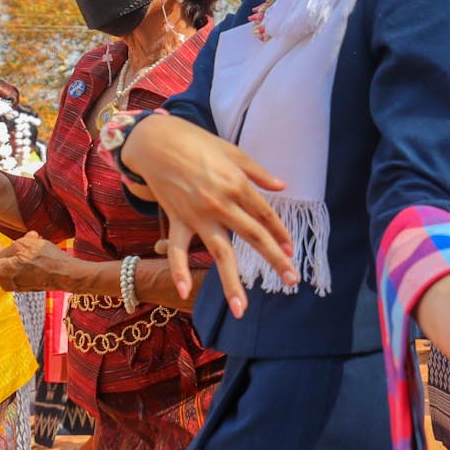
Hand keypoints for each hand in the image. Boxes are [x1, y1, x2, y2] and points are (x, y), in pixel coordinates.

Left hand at [0, 233, 89, 293]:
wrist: (67, 274)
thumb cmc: (46, 259)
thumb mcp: (24, 245)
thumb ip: (7, 249)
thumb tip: (1, 253)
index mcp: (1, 272)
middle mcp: (6, 282)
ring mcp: (17, 286)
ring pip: (6, 269)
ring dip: (11, 254)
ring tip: (26, 239)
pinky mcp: (27, 285)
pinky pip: (17, 272)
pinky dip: (20, 261)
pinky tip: (33, 249)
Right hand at [120, 113, 291, 312]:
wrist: (156, 140)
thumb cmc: (197, 142)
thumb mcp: (233, 152)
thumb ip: (258, 173)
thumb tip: (282, 186)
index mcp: (238, 185)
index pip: (266, 216)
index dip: (281, 234)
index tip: (292, 252)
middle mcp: (221, 204)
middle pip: (253, 237)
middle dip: (274, 260)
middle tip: (292, 281)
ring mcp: (198, 215)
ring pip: (220, 253)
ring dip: (231, 283)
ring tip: (241, 309)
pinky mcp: (177, 220)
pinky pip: (179, 250)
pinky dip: (179, 270)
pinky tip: (183, 292)